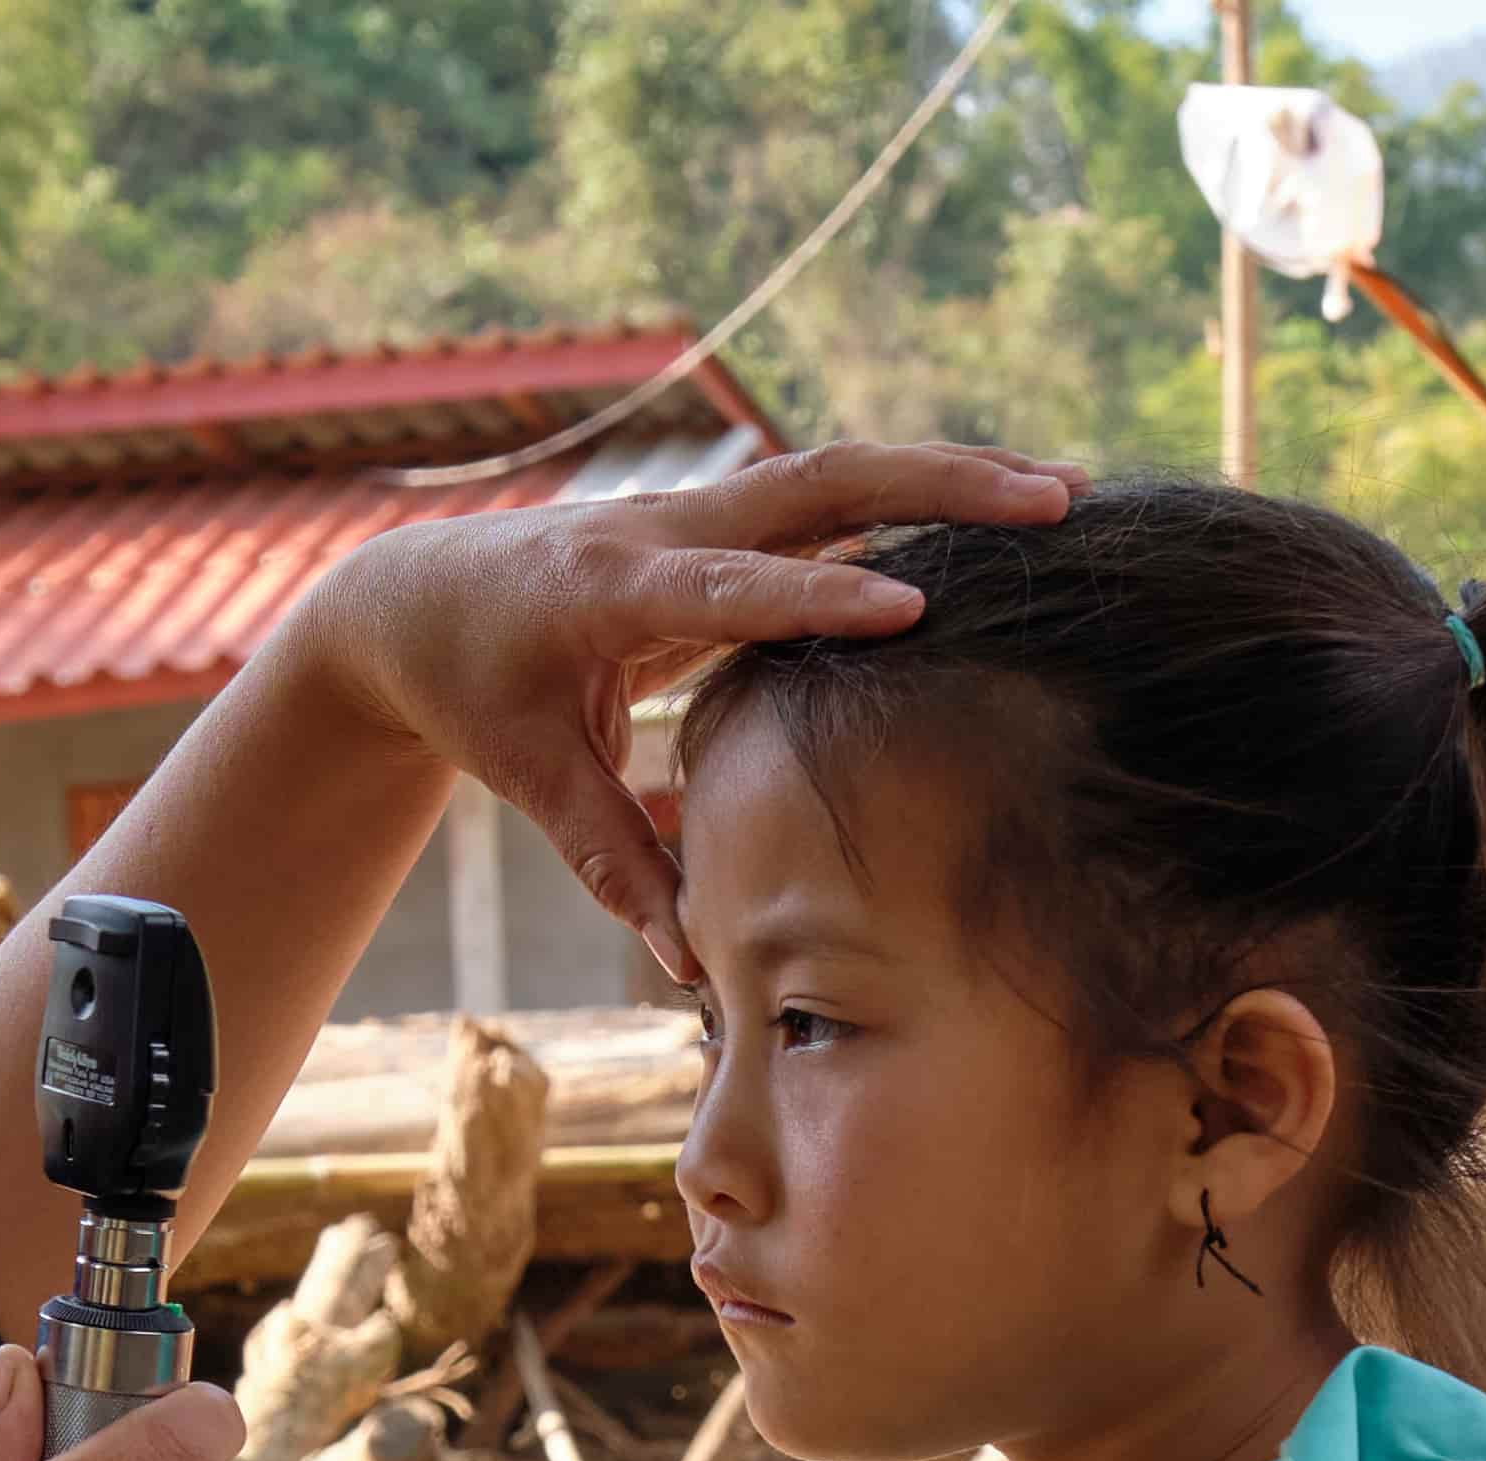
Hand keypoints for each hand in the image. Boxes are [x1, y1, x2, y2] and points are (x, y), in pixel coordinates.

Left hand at [289, 442, 1083, 985]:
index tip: (909, 607)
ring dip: (953, 475)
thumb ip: (613, 861)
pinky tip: (1008, 508)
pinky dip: (918, 493)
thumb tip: (692, 963)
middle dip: (940, 486)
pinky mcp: (726, 518)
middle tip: (1054, 499)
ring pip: (842, 472)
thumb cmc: (473, 690)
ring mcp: (701, 508)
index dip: (817, 597)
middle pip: (819, 482)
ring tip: (1069, 493)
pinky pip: (833, 493)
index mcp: (608, 587)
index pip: (729, 585)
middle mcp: (666, 524)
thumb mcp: (528, 777)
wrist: (417, 597)